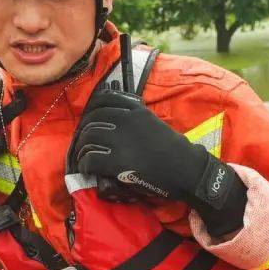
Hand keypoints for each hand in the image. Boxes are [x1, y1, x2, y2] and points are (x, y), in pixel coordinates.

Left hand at [72, 87, 246, 235]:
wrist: (186, 169)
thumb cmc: (174, 149)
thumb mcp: (154, 123)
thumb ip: (135, 118)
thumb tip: (115, 122)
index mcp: (136, 110)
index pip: (103, 100)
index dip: (90, 110)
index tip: (89, 120)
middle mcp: (126, 121)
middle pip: (91, 121)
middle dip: (83, 134)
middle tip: (83, 145)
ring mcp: (121, 141)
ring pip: (88, 139)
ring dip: (82, 151)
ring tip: (84, 159)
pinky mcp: (118, 161)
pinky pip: (90, 159)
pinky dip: (85, 165)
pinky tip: (89, 169)